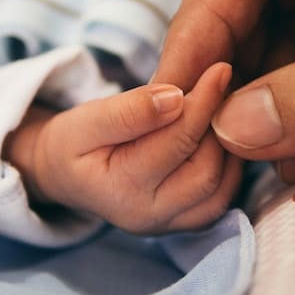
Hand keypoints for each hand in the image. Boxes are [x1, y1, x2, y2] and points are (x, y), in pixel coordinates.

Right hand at [4, 63, 240, 234]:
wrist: (65, 174)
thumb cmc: (73, 143)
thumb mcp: (87, 120)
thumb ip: (129, 111)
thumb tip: (176, 98)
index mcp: (121, 190)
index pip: (176, 142)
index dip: (203, 102)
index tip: (219, 69)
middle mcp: (148, 217)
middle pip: (206, 170)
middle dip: (218, 126)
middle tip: (221, 88)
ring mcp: (168, 225)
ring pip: (221, 187)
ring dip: (227, 146)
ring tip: (219, 109)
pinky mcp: (183, 223)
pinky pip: (221, 198)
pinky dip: (229, 165)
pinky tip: (218, 135)